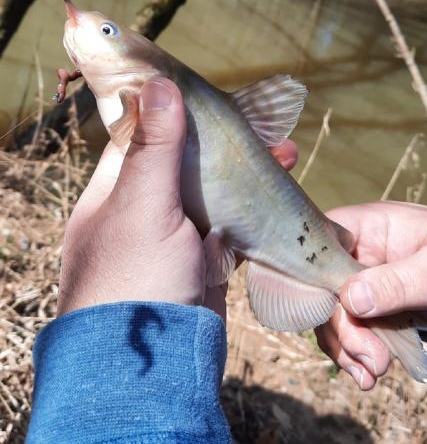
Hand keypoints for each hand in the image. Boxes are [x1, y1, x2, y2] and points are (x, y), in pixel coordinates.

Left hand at [58, 77, 297, 318]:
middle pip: (186, 162)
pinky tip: (278, 196)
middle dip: (226, 143)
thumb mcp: (142, 207)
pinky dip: (253, 210)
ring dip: (245, 174)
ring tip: (285, 156)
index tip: (212, 96)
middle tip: (266, 129)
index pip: (144, 136)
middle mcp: (142, 210)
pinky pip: (230, 225)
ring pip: (213, 192)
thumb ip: (155, 148)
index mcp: (115, 191)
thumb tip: (161, 84)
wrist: (152, 366)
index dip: (177, 113)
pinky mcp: (203, 260)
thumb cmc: (135, 279)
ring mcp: (175, 237)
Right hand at [316, 202, 426, 389]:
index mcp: (370, 226)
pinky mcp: (368, 309)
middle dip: (342, 326)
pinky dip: (353, 354)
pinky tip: (366, 375)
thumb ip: (397, 283)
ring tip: (373, 373)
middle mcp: (357, 252)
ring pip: (332, 314)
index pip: (323, 238)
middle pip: (324, 285)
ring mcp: (360, 281)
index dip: (315, 271)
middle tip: (371, 357)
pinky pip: (348, 330)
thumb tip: (351, 298)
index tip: (329, 308)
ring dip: (347, 347)